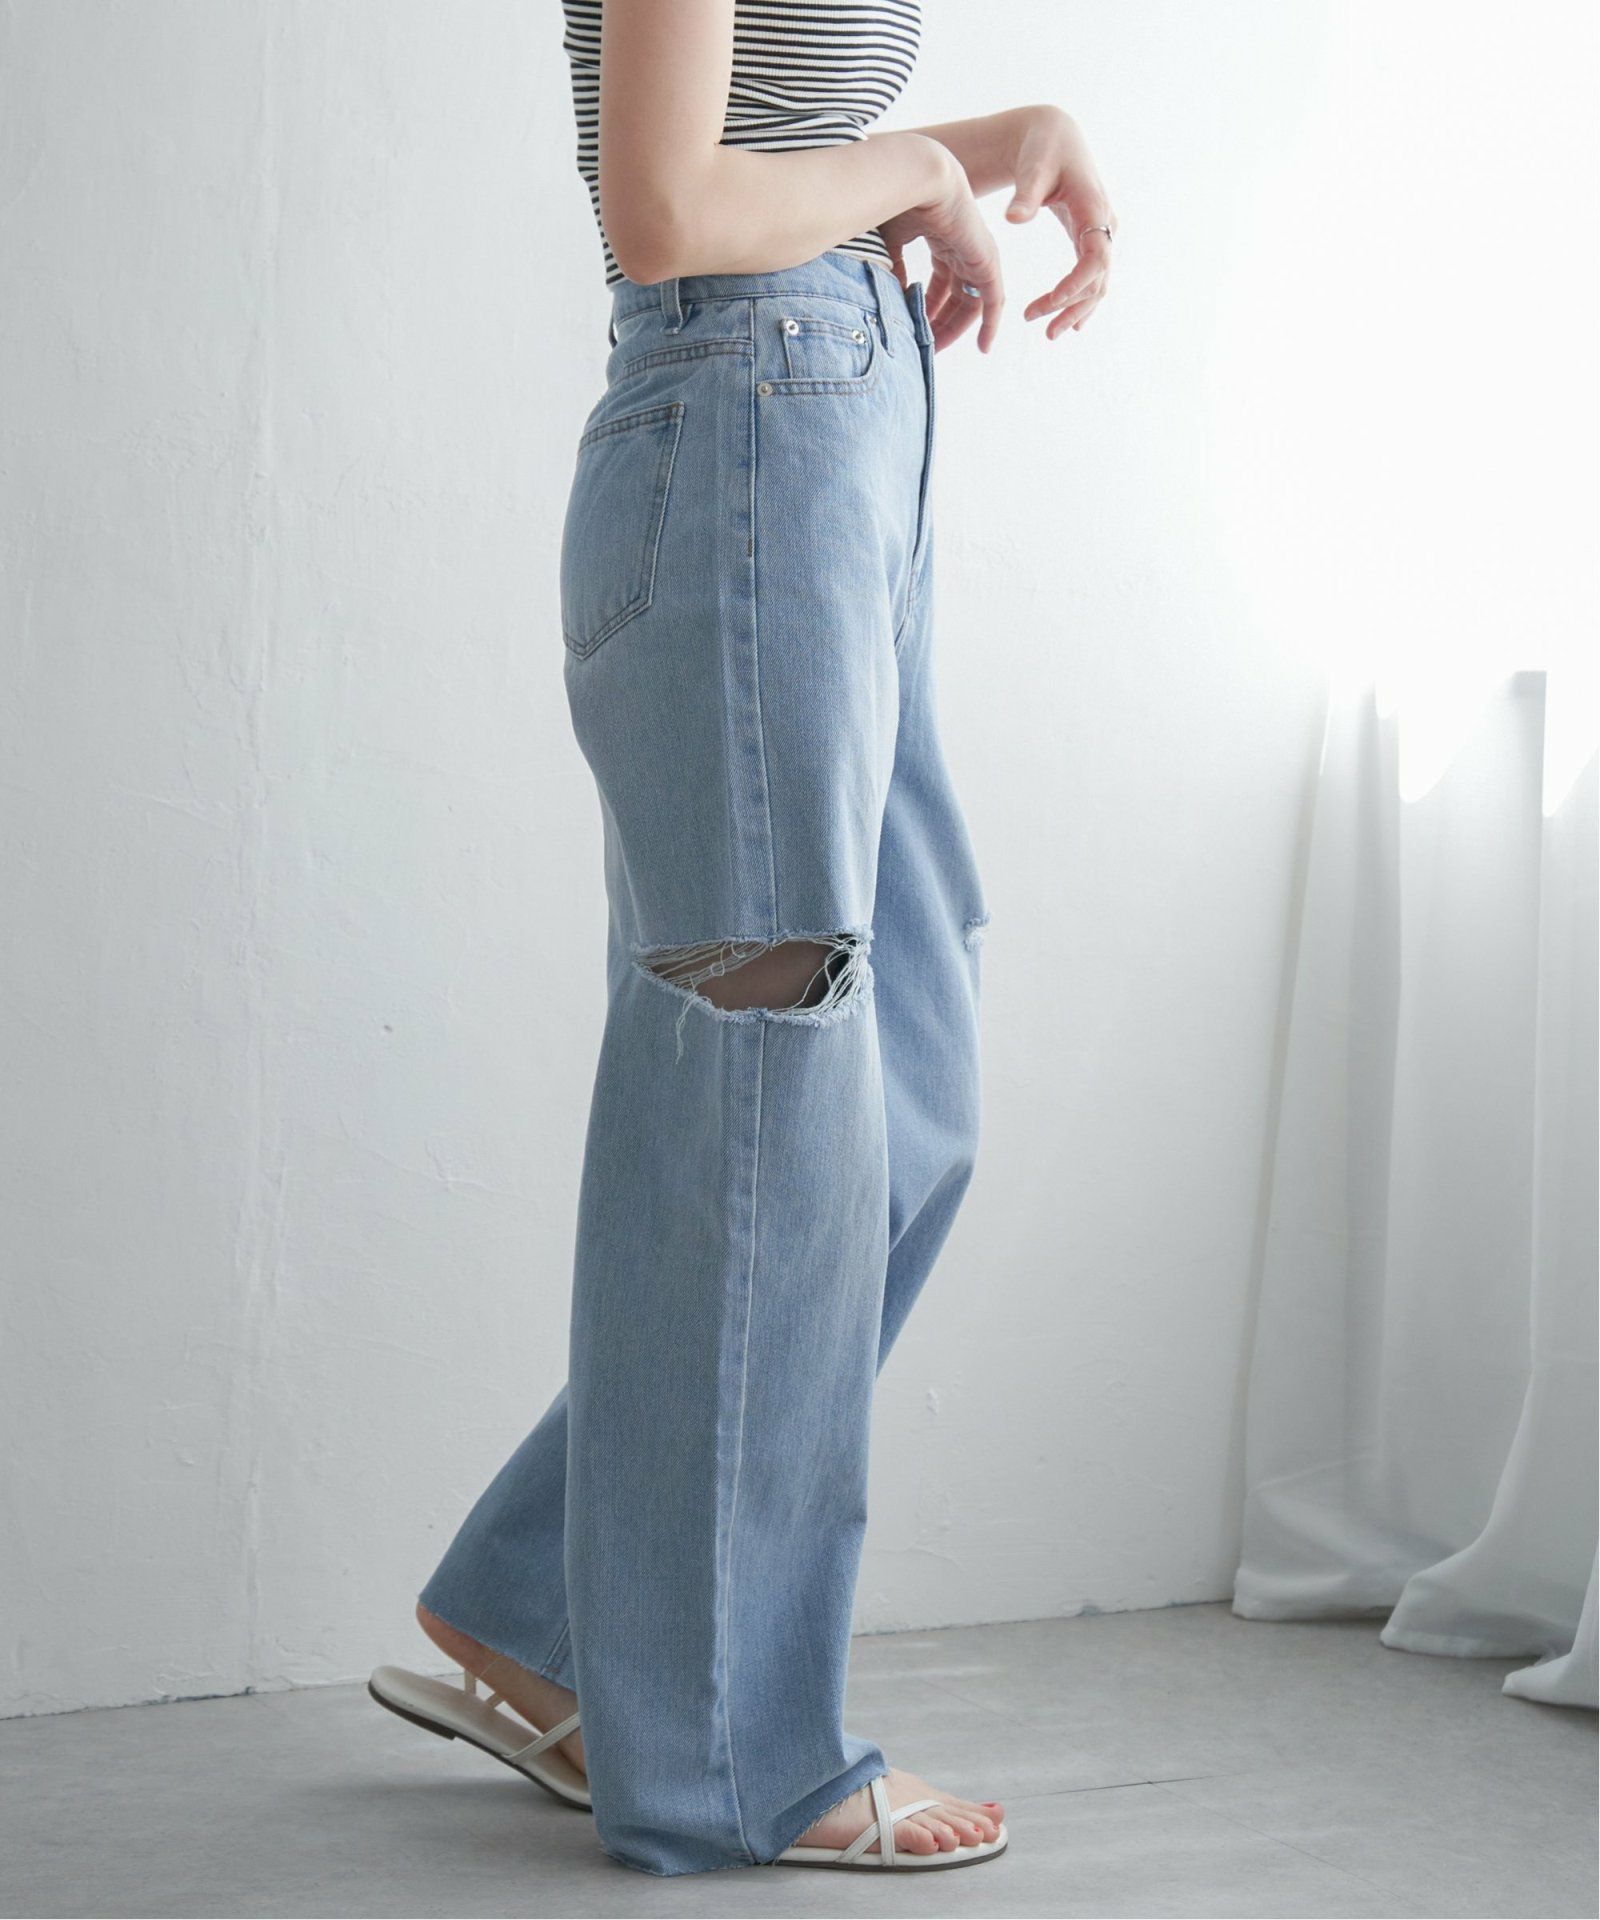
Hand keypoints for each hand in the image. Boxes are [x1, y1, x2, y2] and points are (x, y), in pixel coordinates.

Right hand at [879, 145, 1003, 352]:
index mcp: (942, 242)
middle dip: (939, 324)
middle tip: (923, 348)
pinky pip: (993, 300)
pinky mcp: (987, 260)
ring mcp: (976, 255)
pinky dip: (990, 324)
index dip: (926, 310)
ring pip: (971, 303)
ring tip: (936, 350)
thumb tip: (891, 295)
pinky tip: (984, 346)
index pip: (939, 285)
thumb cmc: (898, 200)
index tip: (913, 332)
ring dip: (955, 328)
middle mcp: (961, 249)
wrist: (918, 178)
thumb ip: (892, 270)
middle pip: (955, 297)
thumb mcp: (889, 243)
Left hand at [1005, 107, 1116, 338]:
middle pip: (1098, 279)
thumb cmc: (1042, 149)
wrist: (1053, 136)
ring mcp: (1101, 232)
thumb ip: (1025, 195)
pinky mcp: (1090, 236)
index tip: (1049, 303)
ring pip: (1097, 283)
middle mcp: (1104, 224)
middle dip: (1071, 307)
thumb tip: (1013, 219)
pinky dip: (1081, 300)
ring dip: (1076, 310)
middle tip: (1040, 327)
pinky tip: (1068, 322)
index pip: (1095, 259)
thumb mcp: (1033, 167)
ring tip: (1050, 333)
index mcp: (1093, 208)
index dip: (1075, 285)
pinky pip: (1092, 276)